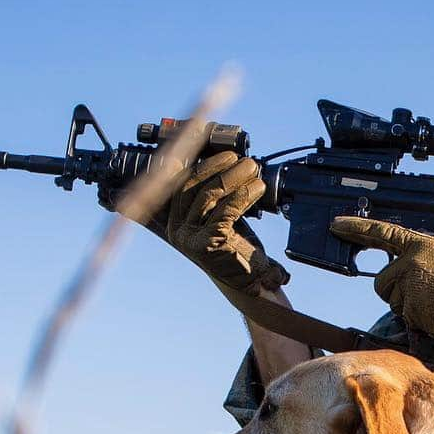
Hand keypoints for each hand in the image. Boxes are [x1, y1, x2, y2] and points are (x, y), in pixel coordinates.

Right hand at [132, 152, 288, 308]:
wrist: (252, 288)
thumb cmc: (238, 252)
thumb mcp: (222, 221)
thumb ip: (214, 199)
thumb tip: (216, 162)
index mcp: (176, 223)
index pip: (179, 185)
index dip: (193, 164)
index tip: (206, 145)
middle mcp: (178, 231)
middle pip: (191, 186)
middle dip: (216, 167)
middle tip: (239, 158)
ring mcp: (191, 239)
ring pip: (209, 195)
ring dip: (233, 177)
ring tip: (252, 167)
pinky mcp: (208, 245)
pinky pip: (225, 211)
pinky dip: (243, 195)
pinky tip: (257, 187)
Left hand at [329, 217, 433, 345]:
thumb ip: (424, 255)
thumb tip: (411, 262)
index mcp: (419, 244)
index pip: (381, 234)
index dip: (356, 229)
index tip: (337, 226)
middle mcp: (409, 262)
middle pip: (382, 280)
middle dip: (396, 290)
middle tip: (423, 293)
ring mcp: (407, 285)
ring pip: (391, 299)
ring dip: (406, 304)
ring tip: (433, 302)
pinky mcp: (408, 307)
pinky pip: (402, 315)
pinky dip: (415, 318)